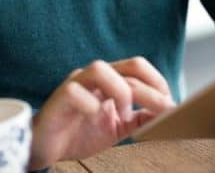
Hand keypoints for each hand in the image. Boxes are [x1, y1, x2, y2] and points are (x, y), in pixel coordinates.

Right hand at [27, 57, 175, 169]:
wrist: (44, 147)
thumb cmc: (78, 134)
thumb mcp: (117, 128)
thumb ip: (139, 119)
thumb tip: (167, 113)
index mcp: (108, 80)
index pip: (138, 67)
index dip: (158, 82)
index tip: (170, 105)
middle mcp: (92, 77)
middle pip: (128, 66)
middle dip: (150, 89)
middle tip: (161, 110)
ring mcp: (74, 84)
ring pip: (100, 69)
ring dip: (120, 91)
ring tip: (122, 114)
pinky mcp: (58, 99)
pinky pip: (75, 92)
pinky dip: (91, 104)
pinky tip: (98, 117)